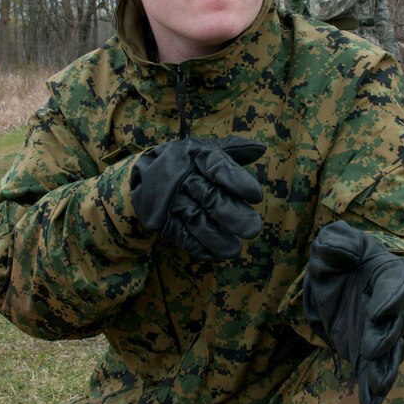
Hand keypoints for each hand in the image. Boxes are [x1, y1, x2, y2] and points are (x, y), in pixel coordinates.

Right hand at [130, 136, 265, 261]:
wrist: (143, 173)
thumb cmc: (184, 161)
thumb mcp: (204, 149)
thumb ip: (233, 149)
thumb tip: (260, 148)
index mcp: (195, 155)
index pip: (217, 167)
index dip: (237, 181)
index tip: (256, 196)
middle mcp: (182, 177)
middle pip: (209, 196)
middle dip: (232, 214)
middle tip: (253, 229)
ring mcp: (171, 200)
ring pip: (195, 220)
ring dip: (216, 237)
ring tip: (235, 249)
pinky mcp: (162, 220)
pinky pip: (181, 236)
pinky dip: (199, 247)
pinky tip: (216, 255)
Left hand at [303, 221, 403, 403]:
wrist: (333, 278)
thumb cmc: (337, 255)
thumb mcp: (331, 241)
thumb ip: (336, 241)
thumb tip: (348, 254)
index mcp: (389, 273)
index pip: (398, 286)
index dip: (390, 299)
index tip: (377, 311)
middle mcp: (392, 306)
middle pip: (395, 324)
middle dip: (385, 339)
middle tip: (370, 349)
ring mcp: (382, 332)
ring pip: (390, 353)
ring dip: (385, 370)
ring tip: (377, 387)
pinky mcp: (368, 352)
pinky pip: (374, 371)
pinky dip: (373, 388)